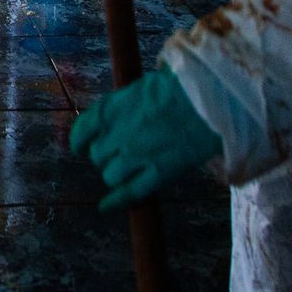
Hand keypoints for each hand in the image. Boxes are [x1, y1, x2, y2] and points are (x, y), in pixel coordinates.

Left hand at [70, 69, 221, 211]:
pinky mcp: (159, 173)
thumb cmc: (183, 85)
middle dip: (105, 155)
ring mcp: (138, 155)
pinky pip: (130, 193)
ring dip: (116, 173)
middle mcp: (120, 133)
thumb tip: (119, 113)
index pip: (83, 129)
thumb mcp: (144, 85)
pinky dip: (116, 201)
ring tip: (129, 169)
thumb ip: (126, 104)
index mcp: (114, 108)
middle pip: (98, 155)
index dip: (80, 140)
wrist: (212, 96)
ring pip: (110, 176)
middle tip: (119, 153)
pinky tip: (105, 206)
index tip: (81, 146)